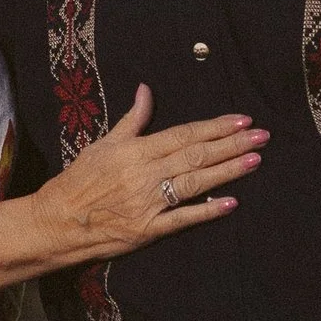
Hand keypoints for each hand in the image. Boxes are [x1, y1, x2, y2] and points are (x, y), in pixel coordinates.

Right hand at [44, 87, 265, 267]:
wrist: (57, 221)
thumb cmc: (79, 180)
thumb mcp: (103, 143)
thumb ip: (132, 120)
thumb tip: (146, 90)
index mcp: (137, 150)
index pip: (185, 134)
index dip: (216, 126)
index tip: (242, 120)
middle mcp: (146, 174)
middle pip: (197, 155)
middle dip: (232, 145)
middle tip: (263, 136)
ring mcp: (149, 203)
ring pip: (196, 182)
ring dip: (228, 171)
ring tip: (255, 160)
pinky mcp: (149, 230)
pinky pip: (183, 218)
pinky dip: (207, 210)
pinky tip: (230, 203)